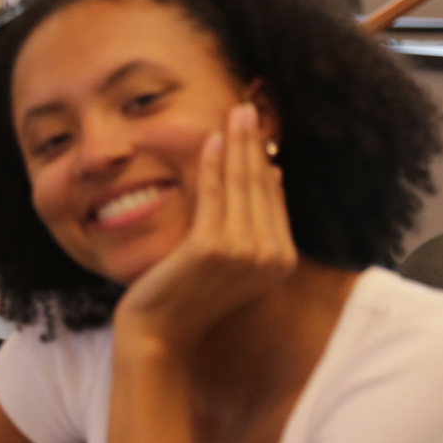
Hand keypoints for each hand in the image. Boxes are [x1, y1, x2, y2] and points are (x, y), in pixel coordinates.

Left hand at [114, 103, 295, 356]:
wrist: (161, 333)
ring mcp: (244, 252)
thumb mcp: (232, 260)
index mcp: (282, 260)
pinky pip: (213, 194)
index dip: (263, 160)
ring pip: (241, 185)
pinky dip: (212, 164)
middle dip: (254, 143)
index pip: (273, 198)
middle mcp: (270, 256)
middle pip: (261, 185)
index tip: (256, 131)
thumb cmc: (190, 296)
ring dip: (237, 144)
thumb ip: (252, 224)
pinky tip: (210, 141)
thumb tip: (270, 175)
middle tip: (247, 108)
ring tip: (234, 113)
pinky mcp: (212, 247)